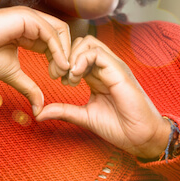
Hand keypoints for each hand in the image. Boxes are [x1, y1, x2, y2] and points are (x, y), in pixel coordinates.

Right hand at [0, 6, 70, 114]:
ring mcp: (28, 17)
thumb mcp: (12, 73)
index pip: (55, 42)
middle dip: (68, 56)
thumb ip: (28, 87)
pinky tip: (57, 65)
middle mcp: (30, 21)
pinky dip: (58, 49)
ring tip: (61, 72)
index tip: (60, 79)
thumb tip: (39, 107)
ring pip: (60, 31)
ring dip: (65, 53)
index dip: (61, 60)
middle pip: (62, 35)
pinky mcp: (25, 17)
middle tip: (66, 77)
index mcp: (27, 31)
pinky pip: (50, 32)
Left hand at [35, 35, 170, 158]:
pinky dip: (81, 60)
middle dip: (64, 55)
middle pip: (80, 43)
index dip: (61, 61)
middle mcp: (104, 67)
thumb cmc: (118, 127)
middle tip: (58, 75)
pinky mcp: (119, 70)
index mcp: (96, 75)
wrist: (140, 138)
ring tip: (68, 77)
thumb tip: (39, 113)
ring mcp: (113, 67)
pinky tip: (75, 75)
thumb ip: (63, 110)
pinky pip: (97, 53)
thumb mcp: (83, 116)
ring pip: (88, 43)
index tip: (54, 77)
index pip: (75, 54)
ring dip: (72, 56)